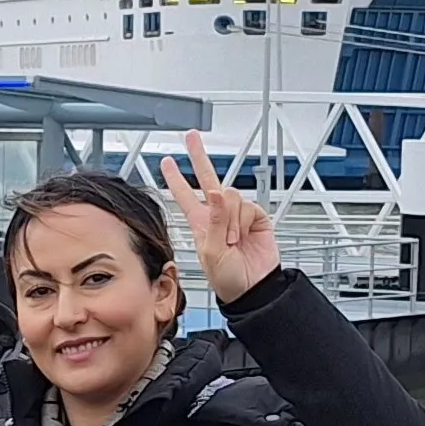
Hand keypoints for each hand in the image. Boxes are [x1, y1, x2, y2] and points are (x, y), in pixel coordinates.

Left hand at [161, 129, 281, 305]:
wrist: (252, 287)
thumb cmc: (227, 277)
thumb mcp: (211, 251)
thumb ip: (213, 221)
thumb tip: (215, 193)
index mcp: (200, 221)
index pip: (184, 194)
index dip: (176, 178)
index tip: (168, 161)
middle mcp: (217, 214)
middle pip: (208, 177)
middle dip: (199, 156)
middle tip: (192, 138)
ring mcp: (237, 215)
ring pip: (232, 196)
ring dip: (231, 219)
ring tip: (232, 240)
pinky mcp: (256, 218)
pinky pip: (249, 206)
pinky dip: (245, 221)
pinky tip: (244, 236)